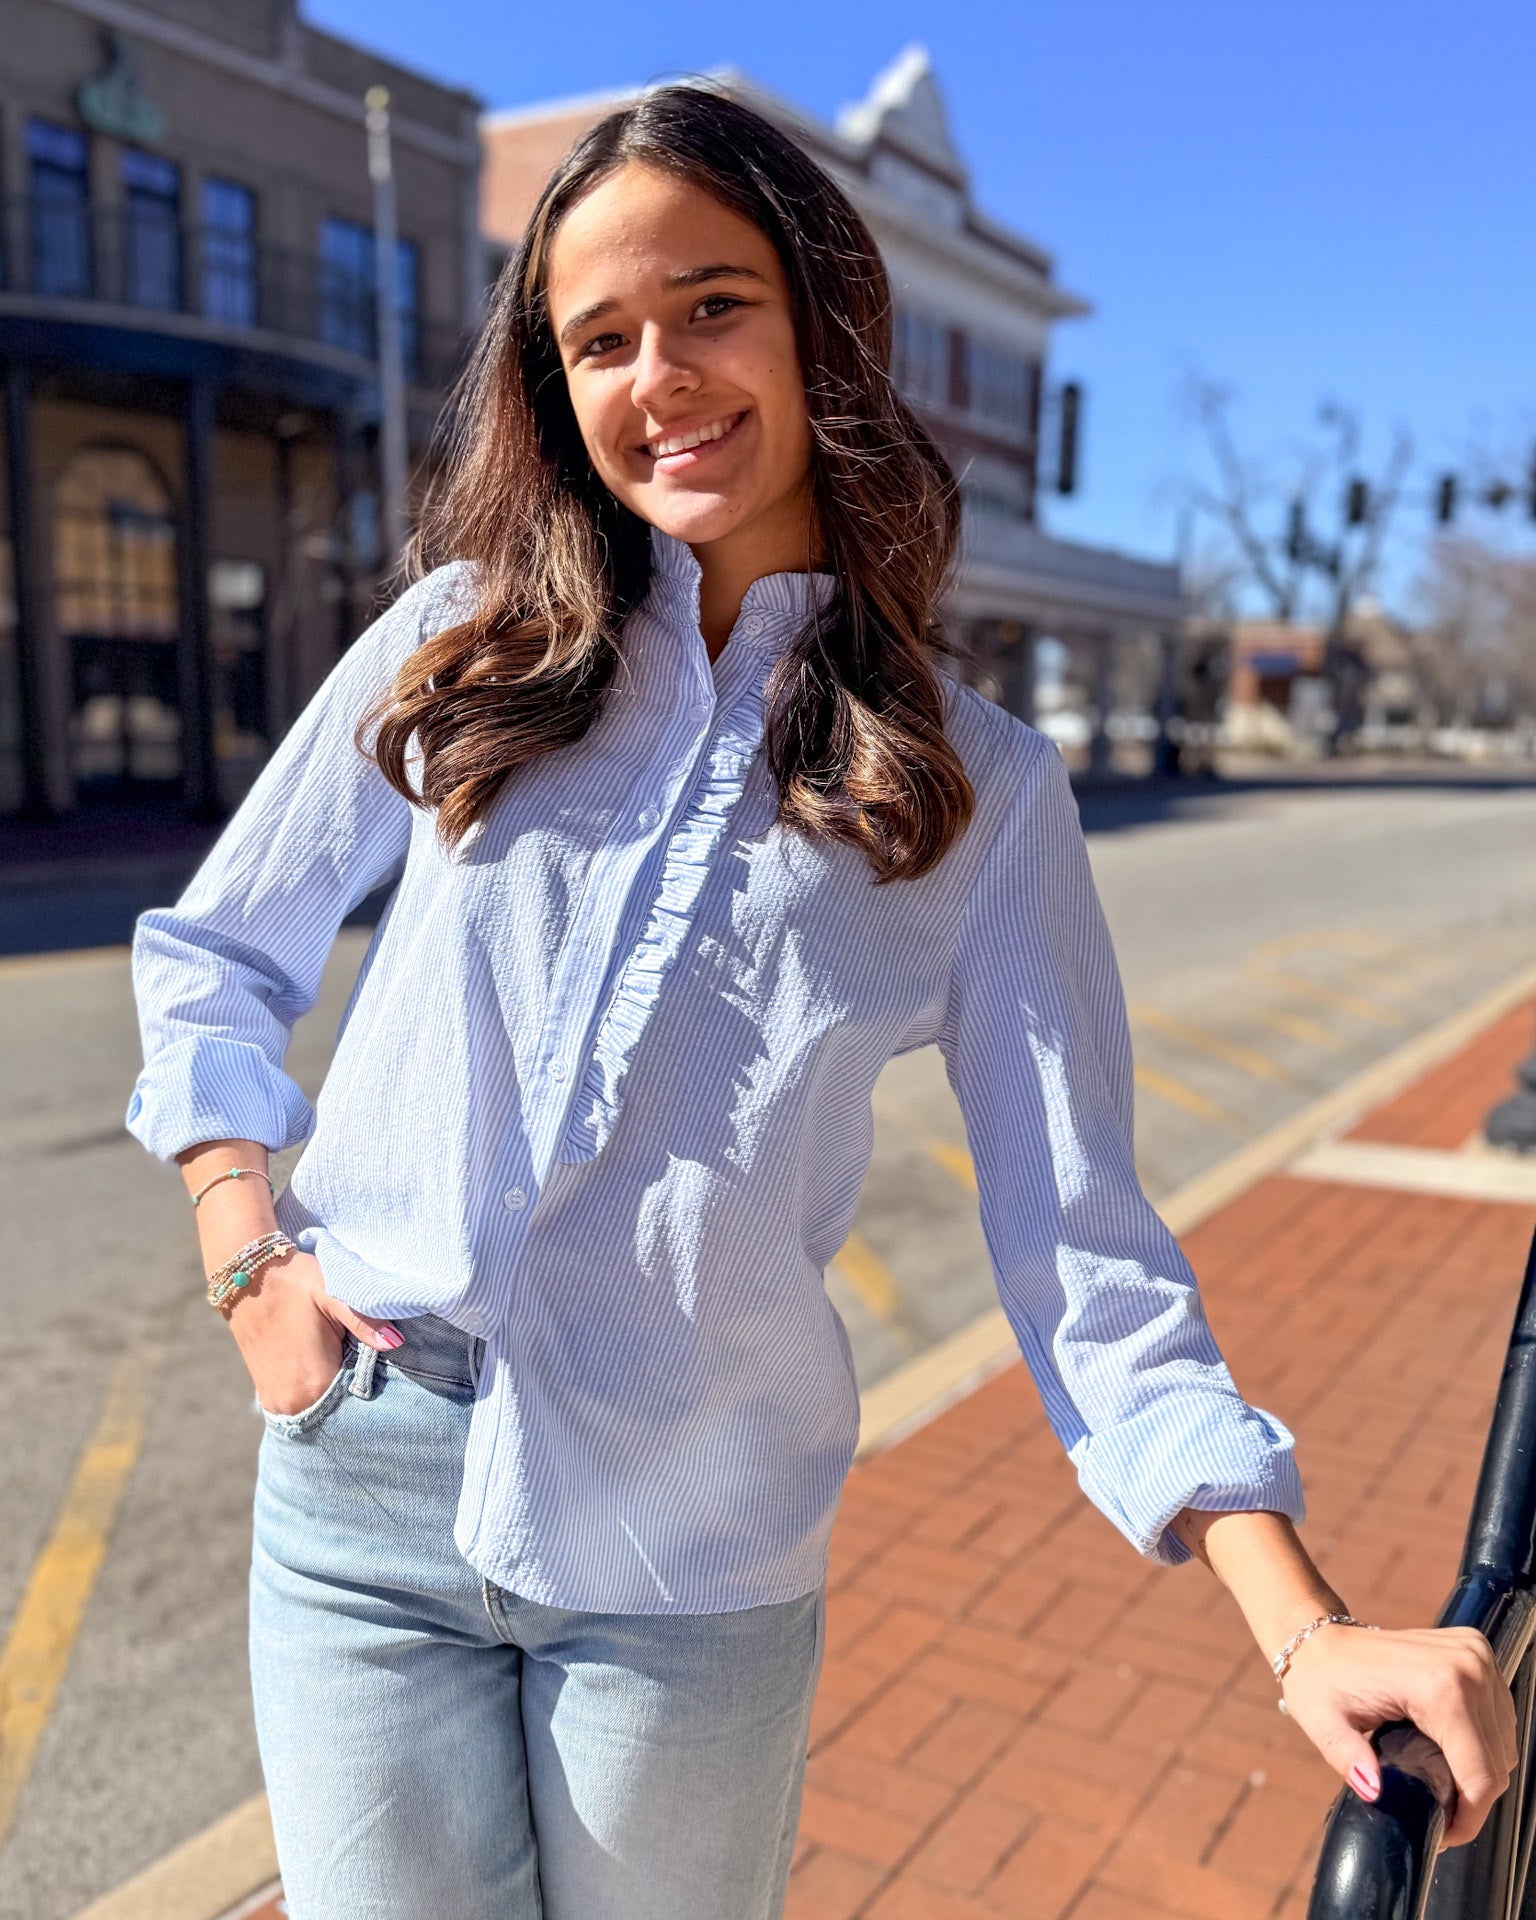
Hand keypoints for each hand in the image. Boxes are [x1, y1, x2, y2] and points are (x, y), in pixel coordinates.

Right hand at [223, 1248, 402, 1415]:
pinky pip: (301, 1405)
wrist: (245, 1277)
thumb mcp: (331, 1294)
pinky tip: (325, 1370)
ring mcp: (276, 1403)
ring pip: (320, 1410)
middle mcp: (293, 1403)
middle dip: (356, 1393)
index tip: (383, 1374)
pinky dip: (316, 1394)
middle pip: (340, 1410)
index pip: (358, 1404)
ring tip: (345, 1365)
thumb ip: (364, 1321)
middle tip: (368, 1367)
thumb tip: (395, 1342)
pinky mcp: (266, 1397)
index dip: (374, 1389)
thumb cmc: (293, 1282)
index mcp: (313, 1383)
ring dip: (335, 1395)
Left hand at [1280, 1621, 1516, 1846]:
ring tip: (1443, 1786)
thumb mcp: (1322, 1723)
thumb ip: (1347, 1757)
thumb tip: (1374, 1790)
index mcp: (1436, 1684)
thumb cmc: (1320, 1681)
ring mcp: (1475, 1655)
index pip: (1480, 1774)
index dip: (1467, 1818)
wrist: (1320, 1639)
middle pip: (1497, 1761)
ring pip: (1503, 1741)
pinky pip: (1499, 1716)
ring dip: (1481, 1770)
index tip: (1442, 1835)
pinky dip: (1483, 1742)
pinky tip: (1452, 1751)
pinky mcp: (1477, 1651)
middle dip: (1473, 1798)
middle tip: (1440, 1815)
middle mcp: (1466, 1666)